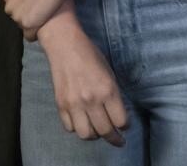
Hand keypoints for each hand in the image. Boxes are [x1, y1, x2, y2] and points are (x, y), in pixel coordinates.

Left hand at [0, 0, 68, 34]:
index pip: (13, 4)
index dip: (25, 2)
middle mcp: (8, 6)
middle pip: (16, 15)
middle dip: (27, 12)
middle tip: (41, 6)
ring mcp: (17, 16)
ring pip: (23, 25)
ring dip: (32, 21)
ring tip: (45, 15)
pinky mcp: (28, 24)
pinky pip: (29, 35)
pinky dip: (36, 32)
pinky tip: (44, 25)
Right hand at [39, 19, 127, 146]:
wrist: (65, 46)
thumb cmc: (91, 55)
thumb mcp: (109, 72)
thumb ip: (113, 95)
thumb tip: (118, 114)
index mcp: (108, 90)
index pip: (120, 121)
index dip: (125, 126)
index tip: (125, 127)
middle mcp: (92, 100)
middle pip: (105, 131)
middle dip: (114, 138)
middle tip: (117, 139)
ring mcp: (74, 104)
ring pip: (86, 135)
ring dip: (95, 136)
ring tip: (98, 132)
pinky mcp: (61, 105)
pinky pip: (70, 128)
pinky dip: (77, 128)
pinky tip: (82, 122)